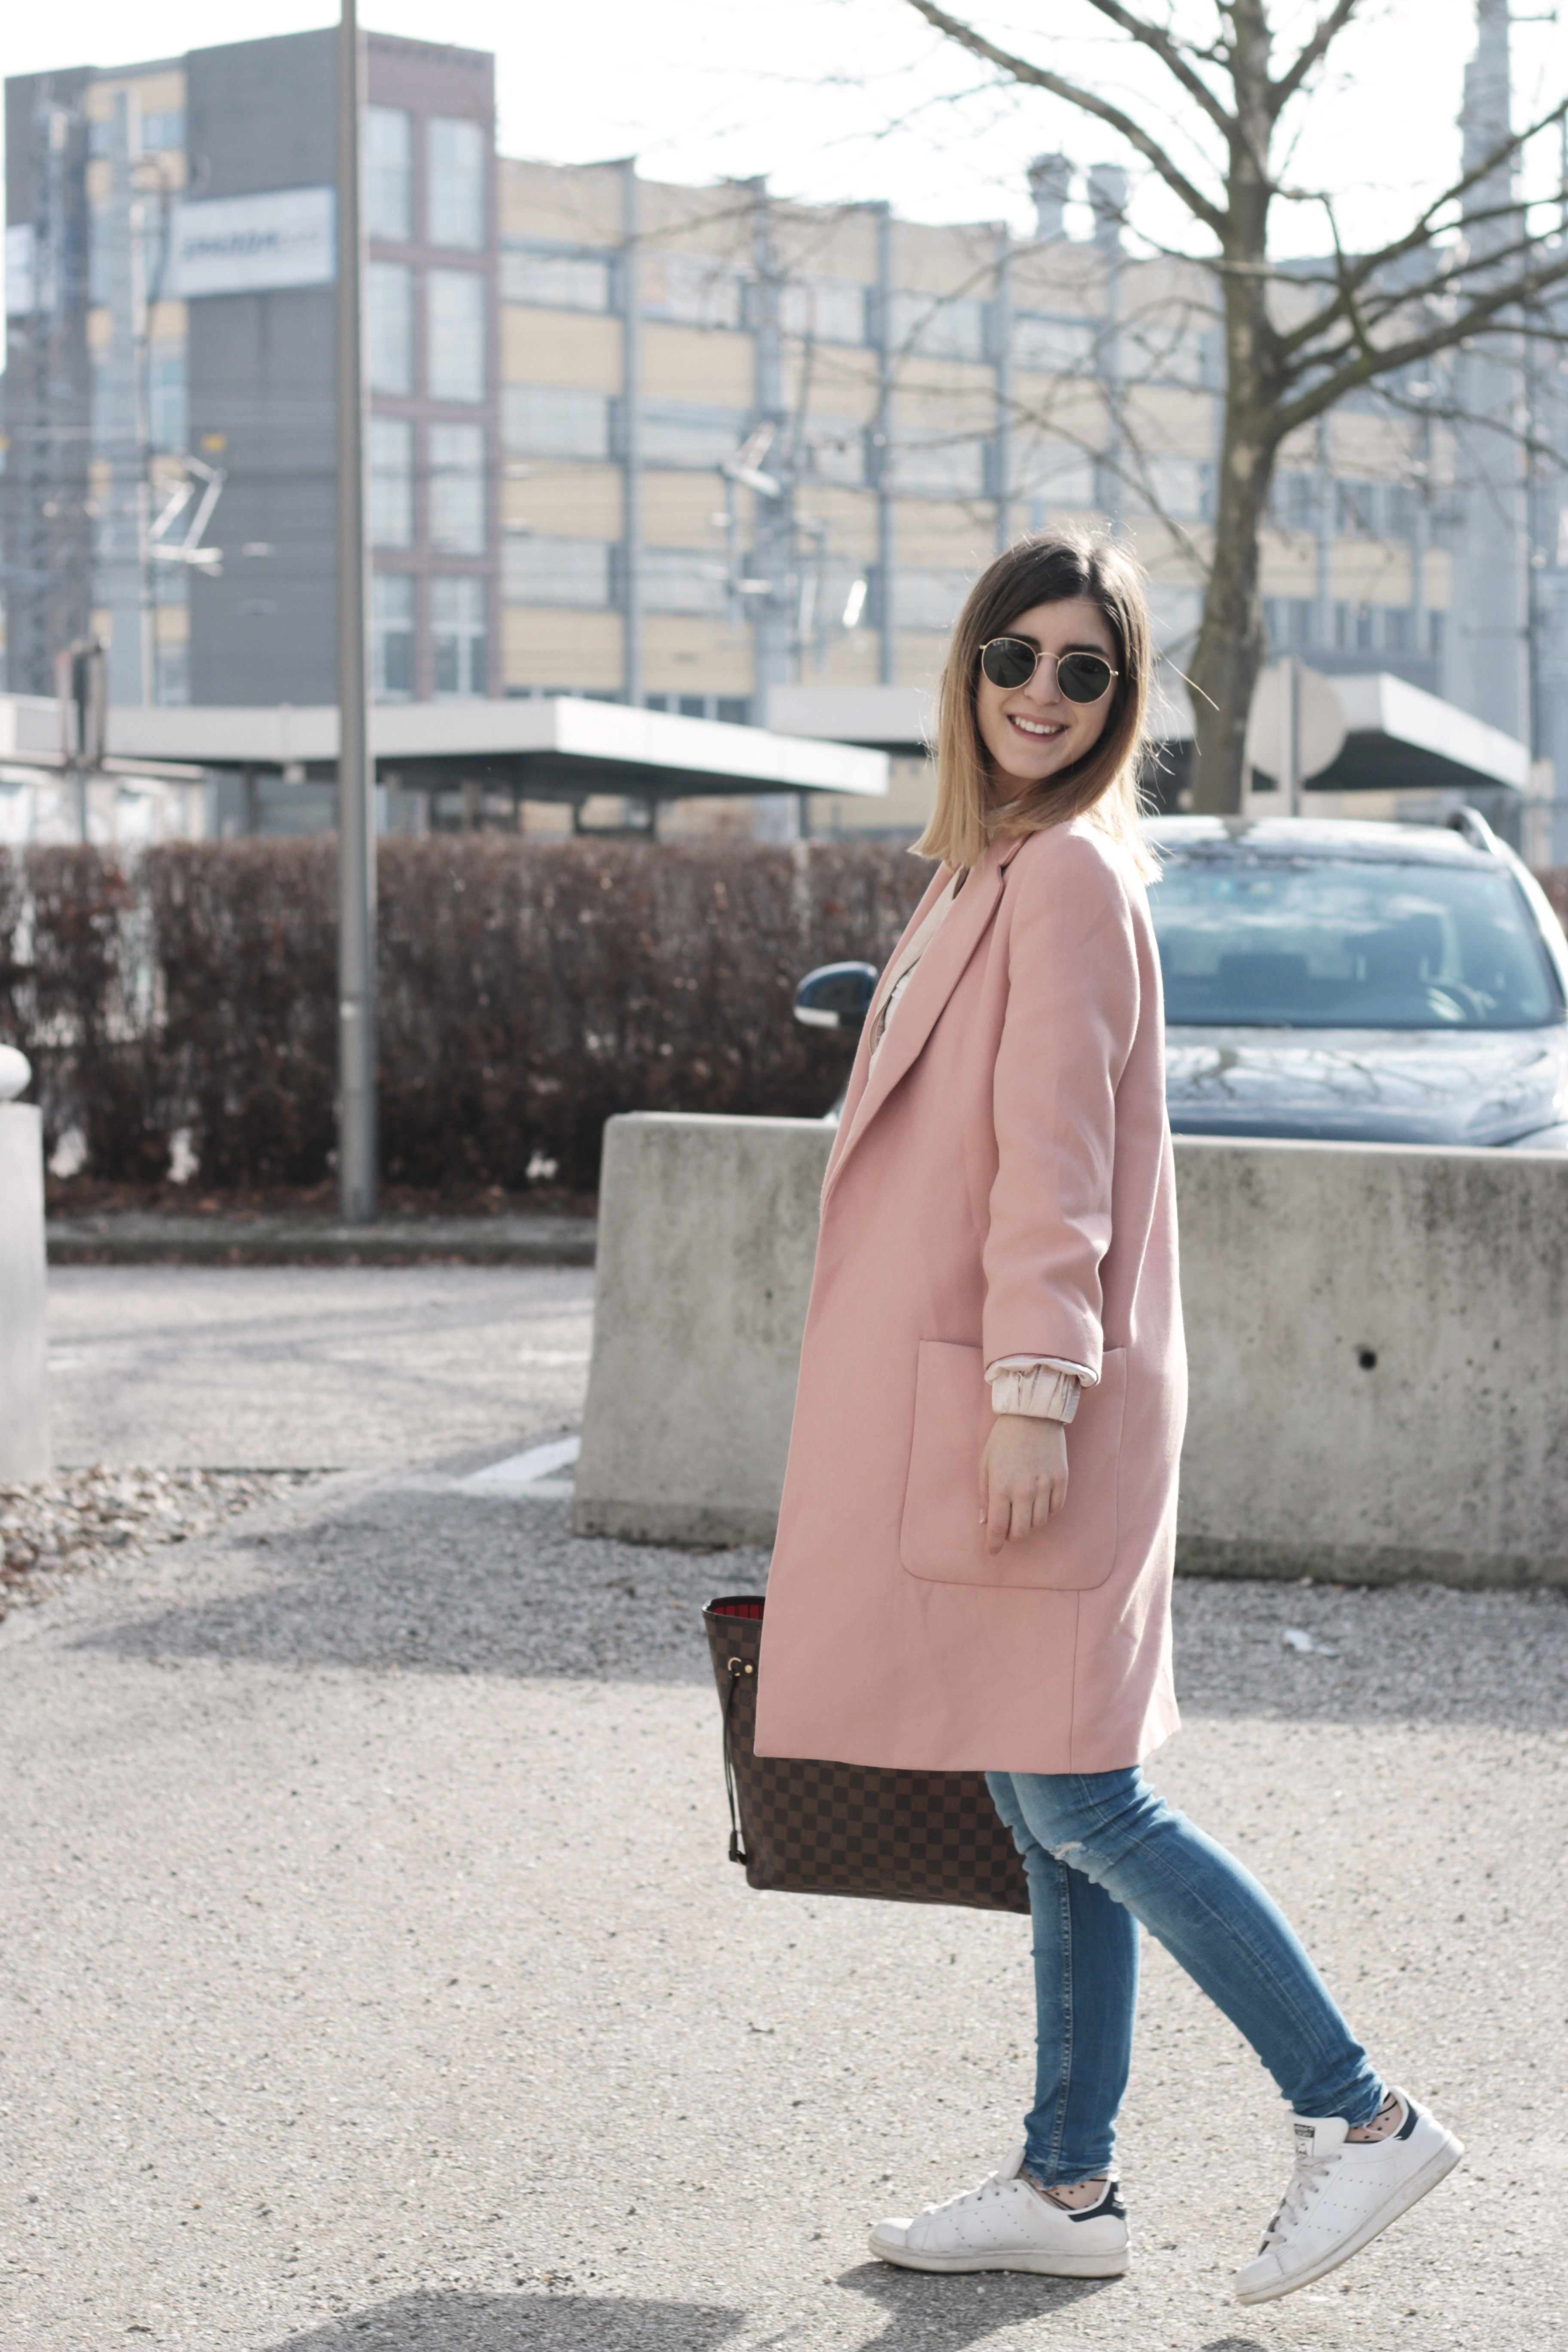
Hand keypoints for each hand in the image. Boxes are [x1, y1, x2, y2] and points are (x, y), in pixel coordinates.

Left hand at [979, 1413, 1067, 1556]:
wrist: (1032, 1414)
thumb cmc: (1003, 1439)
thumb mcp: (985, 1464)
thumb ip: (984, 1495)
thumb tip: (984, 1522)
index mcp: (1002, 1486)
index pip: (998, 1528)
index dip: (994, 1545)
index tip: (991, 1551)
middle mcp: (1025, 1489)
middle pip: (1021, 1531)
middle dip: (1012, 1536)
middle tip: (1007, 1529)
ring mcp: (1045, 1485)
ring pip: (1039, 1523)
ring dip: (1029, 1524)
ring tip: (1022, 1512)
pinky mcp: (1061, 1479)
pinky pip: (1056, 1509)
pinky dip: (1046, 1512)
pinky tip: (1038, 1503)